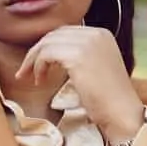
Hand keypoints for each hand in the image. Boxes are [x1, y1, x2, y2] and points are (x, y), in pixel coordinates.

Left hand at [15, 26, 142, 142]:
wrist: (121, 113)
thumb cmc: (108, 98)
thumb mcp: (95, 67)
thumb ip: (79, 55)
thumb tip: (51, 55)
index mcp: (102, 34)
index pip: (65, 32)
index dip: (48, 46)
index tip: (36, 63)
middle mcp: (95, 34)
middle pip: (54, 35)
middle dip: (37, 51)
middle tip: (25, 71)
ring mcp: (87, 43)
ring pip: (47, 43)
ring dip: (34, 60)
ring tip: (32, 78)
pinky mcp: (78, 56)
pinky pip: (47, 54)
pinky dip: (38, 66)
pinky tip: (39, 80)